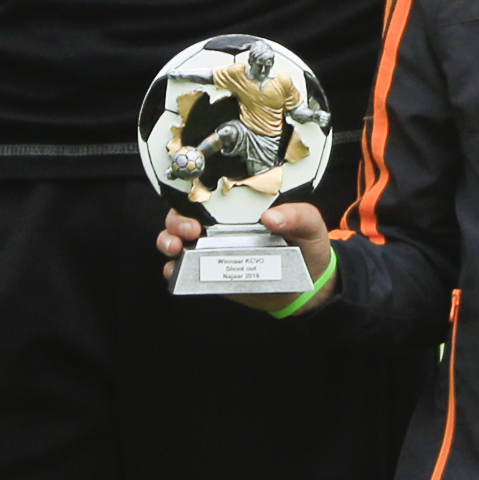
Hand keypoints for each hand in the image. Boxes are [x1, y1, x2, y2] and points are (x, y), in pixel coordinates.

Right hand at [156, 200, 335, 311]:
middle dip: (176, 221)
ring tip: (177, 248)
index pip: (208, 193)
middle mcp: (221, 226)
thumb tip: (271, 217)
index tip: (197, 206)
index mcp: (240, 208)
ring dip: (168, 240)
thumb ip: (297, 215)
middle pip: (183, 215)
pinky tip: (176, 270)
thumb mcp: (309, 225)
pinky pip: (183, 270)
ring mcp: (213, 249)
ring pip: (176, 239)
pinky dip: (173, 269)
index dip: (194, 194)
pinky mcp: (211, 273)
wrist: (307, 286)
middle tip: (189, 231)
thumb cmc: (306, 246)